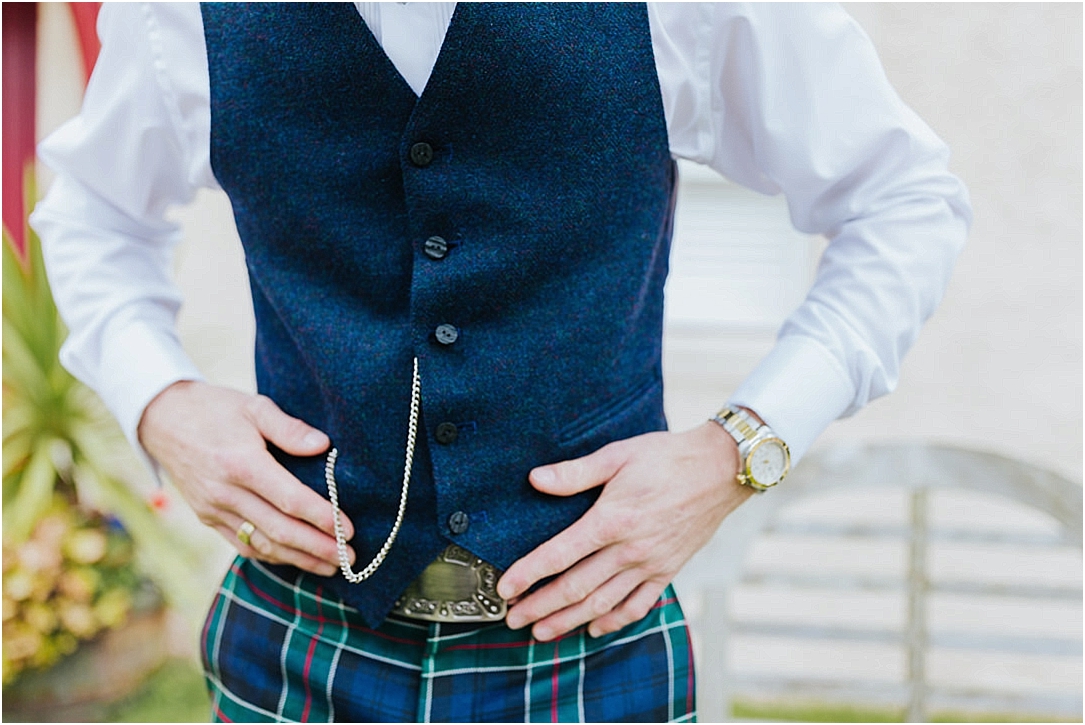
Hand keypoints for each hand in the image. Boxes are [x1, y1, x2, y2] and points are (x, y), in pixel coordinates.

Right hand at [137, 380, 354, 575]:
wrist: (162, 420)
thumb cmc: (216, 409)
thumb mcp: (254, 406)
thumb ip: (289, 428)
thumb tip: (323, 445)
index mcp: (241, 463)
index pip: (290, 500)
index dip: (321, 518)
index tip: (348, 530)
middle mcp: (225, 492)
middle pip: (279, 530)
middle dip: (318, 548)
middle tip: (349, 558)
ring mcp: (213, 509)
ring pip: (262, 544)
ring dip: (299, 559)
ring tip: (331, 566)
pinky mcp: (206, 518)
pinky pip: (243, 544)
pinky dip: (272, 556)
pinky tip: (297, 560)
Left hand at [496, 421, 752, 640]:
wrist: (721, 469)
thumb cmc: (666, 457)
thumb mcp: (618, 454)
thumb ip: (575, 472)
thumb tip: (535, 479)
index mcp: (612, 520)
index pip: (560, 554)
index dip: (529, 573)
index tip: (505, 589)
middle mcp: (630, 549)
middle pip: (576, 587)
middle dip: (541, 606)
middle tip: (513, 620)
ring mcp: (651, 564)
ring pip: (603, 602)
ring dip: (569, 621)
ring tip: (542, 633)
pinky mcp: (669, 570)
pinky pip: (639, 605)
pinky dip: (615, 621)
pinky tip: (595, 628)